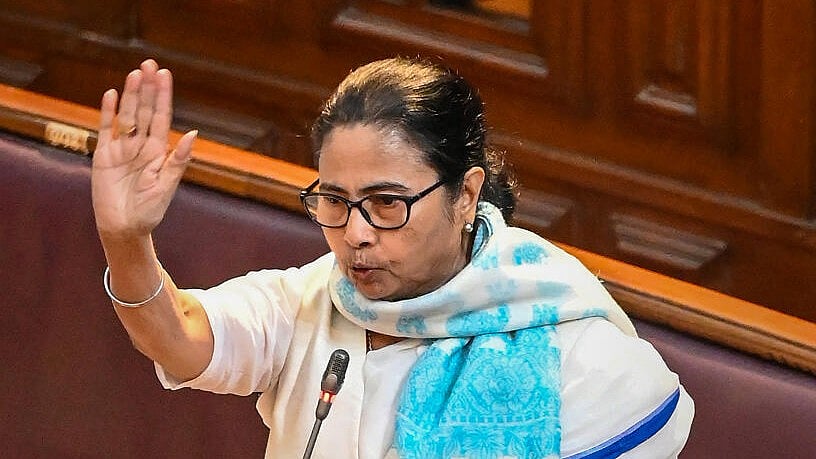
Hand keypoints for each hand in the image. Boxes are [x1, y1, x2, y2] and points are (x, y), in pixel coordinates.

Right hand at [91, 59, 196, 239]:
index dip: (163, 96)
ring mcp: (121, 149)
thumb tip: (193, 133)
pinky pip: (106, 130)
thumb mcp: (167, 185)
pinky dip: (107, 112)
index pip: (161, 117)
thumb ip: (178, 160)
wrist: (124, 228)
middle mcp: (141, 146)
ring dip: (129, 95)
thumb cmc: (150, 210)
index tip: (166, 75)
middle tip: (150, 63)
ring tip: (135, 73)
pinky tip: (110, 94)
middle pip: (144, 111)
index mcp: (159, 151)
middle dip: (147, 88)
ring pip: (126, 116)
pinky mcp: (103, 156)